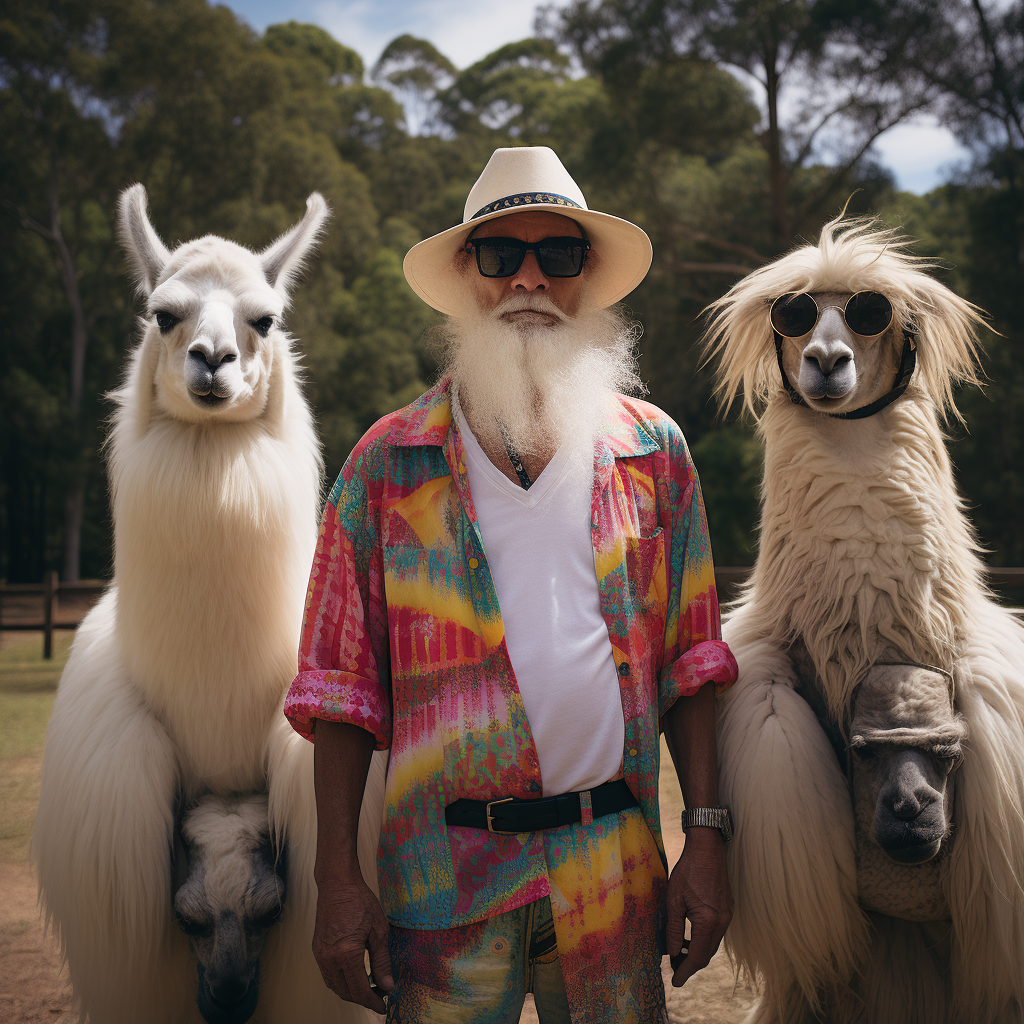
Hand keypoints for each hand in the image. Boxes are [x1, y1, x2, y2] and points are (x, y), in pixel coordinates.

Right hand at [312, 878, 393, 1011]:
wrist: (337, 883)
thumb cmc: (360, 901)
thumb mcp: (379, 930)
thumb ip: (382, 961)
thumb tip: (387, 985)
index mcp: (347, 954)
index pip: (360, 990)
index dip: (372, 1002)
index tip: (383, 1006)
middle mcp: (329, 958)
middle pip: (346, 992)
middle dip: (363, 998)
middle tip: (380, 995)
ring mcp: (320, 955)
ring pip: (335, 986)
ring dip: (351, 992)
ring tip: (369, 987)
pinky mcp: (317, 950)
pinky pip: (328, 975)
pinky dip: (341, 982)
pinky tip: (354, 976)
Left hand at [665, 828, 731, 986]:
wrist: (708, 848)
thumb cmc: (688, 871)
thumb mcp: (674, 900)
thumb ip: (673, 929)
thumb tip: (672, 952)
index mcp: (708, 922)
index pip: (697, 956)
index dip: (684, 971)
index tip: (675, 981)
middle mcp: (723, 922)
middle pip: (707, 954)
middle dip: (690, 964)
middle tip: (674, 969)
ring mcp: (728, 915)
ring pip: (713, 944)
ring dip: (697, 952)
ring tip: (678, 953)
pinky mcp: (727, 909)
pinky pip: (716, 932)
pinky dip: (704, 939)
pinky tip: (690, 935)